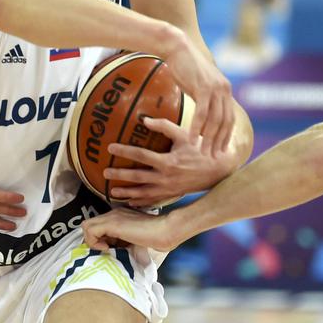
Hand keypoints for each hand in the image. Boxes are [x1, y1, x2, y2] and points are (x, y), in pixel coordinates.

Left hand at [82, 207, 184, 252]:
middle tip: (105, 250)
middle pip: (89, 225)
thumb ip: (123, 244)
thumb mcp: (134, 242)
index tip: (109, 250)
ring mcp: (112, 216)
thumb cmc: (156, 239)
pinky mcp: (112, 223)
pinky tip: (108, 248)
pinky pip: (90, 231)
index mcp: (119, 217)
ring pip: (86, 226)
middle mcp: (113, 214)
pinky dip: (94, 242)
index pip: (97, 225)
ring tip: (106, 249)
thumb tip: (114, 256)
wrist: (165, 231)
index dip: (98, 240)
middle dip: (93, 241)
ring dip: (92, 241)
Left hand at [104, 116, 234, 207]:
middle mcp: (166, 177)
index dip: (124, 151)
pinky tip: (129, 203)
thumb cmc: (200, 149)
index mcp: (168, 161)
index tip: (110, 148)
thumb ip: (164, 126)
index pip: (141, 156)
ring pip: (143, 193)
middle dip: (119, 175)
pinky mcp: (171, 195)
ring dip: (126, 193)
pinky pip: (153, 201)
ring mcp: (168, 189)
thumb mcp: (184, 135)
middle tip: (105, 173)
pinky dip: (140, 203)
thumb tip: (144, 119)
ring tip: (112, 191)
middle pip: (137, 177)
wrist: (218, 169)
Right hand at [159, 27, 234, 155]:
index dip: (226, 136)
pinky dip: (197, 128)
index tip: (220, 150)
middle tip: (213, 158)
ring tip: (203, 153)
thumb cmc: (184, 66)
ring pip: (215, 120)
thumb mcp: (198, 85)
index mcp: (225, 90)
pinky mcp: (204, 87)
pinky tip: (192, 139)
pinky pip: (202, 113)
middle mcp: (225, 90)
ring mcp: (216, 88)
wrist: (176, 47)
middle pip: (225, 122)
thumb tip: (201, 114)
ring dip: (209, 139)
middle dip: (219, 142)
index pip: (229, 118)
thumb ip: (203, 98)